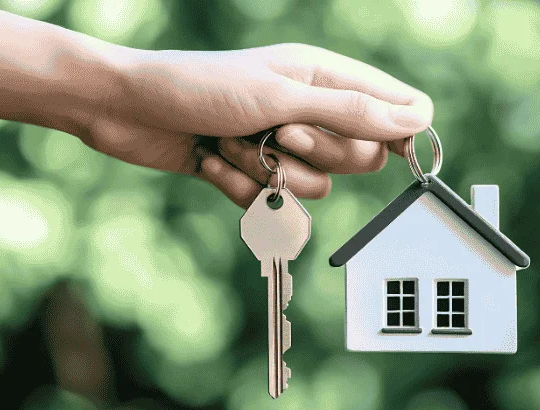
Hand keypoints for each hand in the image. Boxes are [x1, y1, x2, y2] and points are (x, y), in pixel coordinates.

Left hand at [84, 43, 432, 206]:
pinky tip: (210, 161)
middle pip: (358, 156)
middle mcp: (308, 110)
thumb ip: (352, 110)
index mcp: (322, 77)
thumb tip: (417, 117)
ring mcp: (280, 143)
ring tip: (231, 144)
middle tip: (281, 135)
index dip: (400, 132)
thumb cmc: (196, 86)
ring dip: (269, 172)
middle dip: (318, 155)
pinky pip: (272, 201)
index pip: (395, 105)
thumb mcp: (282, 97)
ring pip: (315, 185)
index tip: (396, 151)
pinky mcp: (252, 172)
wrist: (122, 108)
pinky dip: (239, 186)